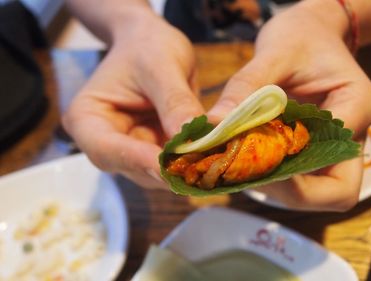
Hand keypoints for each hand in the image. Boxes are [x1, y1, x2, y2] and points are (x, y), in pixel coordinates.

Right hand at [63, 14, 204, 188]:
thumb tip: (194, 142)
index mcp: (88, 120)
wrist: (152, 41)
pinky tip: (216, 157)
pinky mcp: (157, 152)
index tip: (168, 166)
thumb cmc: (147, 45)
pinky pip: (175, 164)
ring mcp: (133, 150)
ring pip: (158, 173)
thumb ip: (175, 103)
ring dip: (186, 170)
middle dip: (168, 170)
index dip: (138, 160)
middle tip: (203, 167)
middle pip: (133, 168)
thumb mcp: (161, 66)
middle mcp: (106, 143)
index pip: (107, 149)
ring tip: (214, 162)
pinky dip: (195, 163)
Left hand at [208, 0, 370, 210]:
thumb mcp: (274, 53)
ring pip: (321, 194)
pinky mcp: (320, 154)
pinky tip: (246, 162)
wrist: (310, 34)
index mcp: (359, 104)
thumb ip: (247, 88)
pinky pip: (305, 181)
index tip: (251, 156)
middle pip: (338, 193)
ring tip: (241, 168)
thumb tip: (214, 124)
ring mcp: (340, 149)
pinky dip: (276, 179)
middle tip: (247, 173)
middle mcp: (356, 135)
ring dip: (282, 190)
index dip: (292, 166)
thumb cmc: (299, 37)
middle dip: (292, 192)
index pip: (332, 151)